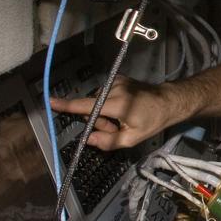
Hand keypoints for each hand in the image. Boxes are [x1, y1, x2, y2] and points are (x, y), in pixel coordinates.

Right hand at [49, 76, 176, 149]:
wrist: (169, 101)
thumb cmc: (153, 120)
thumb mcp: (133, 138)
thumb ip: (108, 141)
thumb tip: (87, 140)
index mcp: (117, 104)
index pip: (87, 106)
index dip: (67, 105)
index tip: (51, 102)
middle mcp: (113, 89)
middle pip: (92, 109)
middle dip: (100, 121)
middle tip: (118, 128)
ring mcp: (116, 82)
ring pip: (97, 103)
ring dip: (105, 114)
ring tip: (124, 119)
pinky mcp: (118, 80)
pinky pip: (104, 96)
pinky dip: (110, 105)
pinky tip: (125, 109)